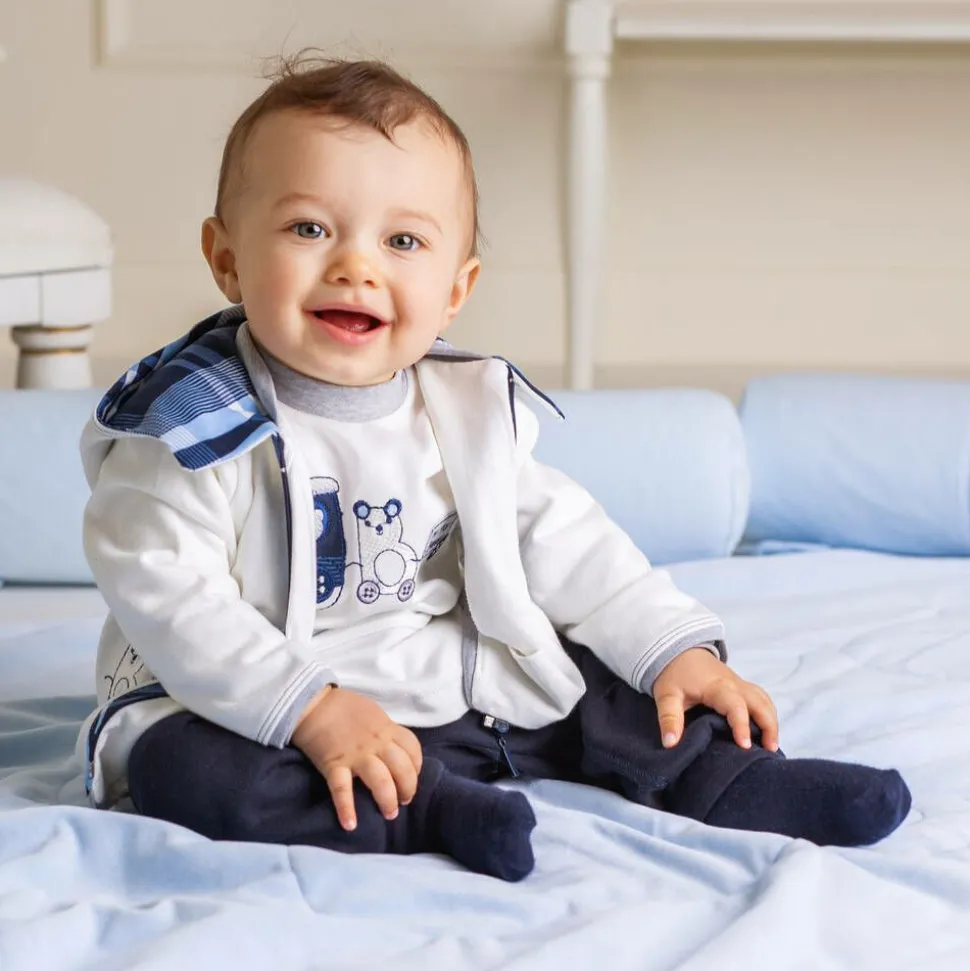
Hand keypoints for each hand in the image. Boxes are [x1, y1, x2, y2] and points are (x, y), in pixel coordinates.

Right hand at [291, 687, 422, 831]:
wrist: (314, 704)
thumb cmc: (344, 707)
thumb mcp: (373, 713)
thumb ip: (386, 731)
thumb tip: (395, 748)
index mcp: (387, 728)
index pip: (412, 748)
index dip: (417, 766)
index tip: (412, 777)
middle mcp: (376, 743)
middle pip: (402, 768)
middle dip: (408, 788)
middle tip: (403, 801)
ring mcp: (355, 755)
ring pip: (381, 781)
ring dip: (387, 800)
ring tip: (389, 813)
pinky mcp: (334, 765)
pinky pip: (342, 789)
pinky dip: (346, 808)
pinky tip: (350, 824)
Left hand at [652, 647, 778, 751]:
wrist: (679, 649)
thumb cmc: (674, 673)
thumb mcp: (666, 695)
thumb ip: (669, 718)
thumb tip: (670, 743)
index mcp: (716, 686)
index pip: (735, 706)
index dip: (742, 725)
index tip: (745, 745)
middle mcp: (734, 684)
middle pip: (760, 702)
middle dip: (768, 726)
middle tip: (769, 750)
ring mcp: (740, 684)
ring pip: (764, 701)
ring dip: (771, 721)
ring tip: (771, 746)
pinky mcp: (741, 686)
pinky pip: (761, 699)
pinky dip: (768, 714)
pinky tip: (766, 732)